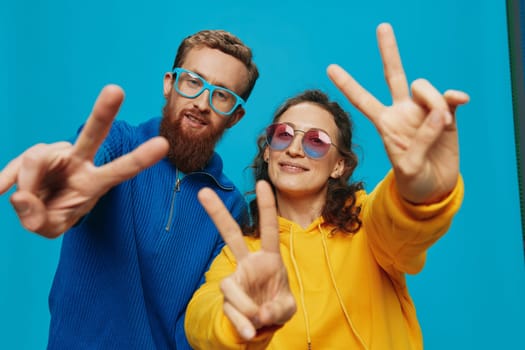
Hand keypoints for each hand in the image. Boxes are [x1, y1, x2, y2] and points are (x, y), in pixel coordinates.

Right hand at [0, 85, 168, 237]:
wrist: (37, 208)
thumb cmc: (54, 216)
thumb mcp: (50, 228)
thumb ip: (38, 219)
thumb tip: (22, 196)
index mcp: (96, 183)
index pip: (120, 170)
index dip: (140, 159)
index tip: (163, 145)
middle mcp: (80, 161)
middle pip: (93, 135)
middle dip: (103, 112)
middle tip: (116, 90)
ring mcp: (56, 155)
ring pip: (38, 158)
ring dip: (26, 184)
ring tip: (26, 202)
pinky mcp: (34, 155)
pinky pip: (16, 165)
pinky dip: (4, 180)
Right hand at [198, 181, 295, 340]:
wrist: (260, 326)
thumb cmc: (276, 307)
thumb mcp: (286, 308)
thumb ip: (278, 309)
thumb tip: (259, 312)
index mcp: (269, 258)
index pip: (268, 228)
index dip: (266, 207)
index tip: (262, 183)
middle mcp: (248, 264)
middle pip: (231, 235)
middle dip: (217, 214)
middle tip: (203, 192)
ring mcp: (235, 279)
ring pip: (230, 286)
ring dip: (245, 307)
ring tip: (258, 321)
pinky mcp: (227, 298)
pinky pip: (231, 309)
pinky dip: (242, 324)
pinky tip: (250, 332)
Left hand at [327, 23, 469, 203]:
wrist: (435, 188)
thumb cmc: (414, 181)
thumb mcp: (409, 168)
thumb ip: (420, 141)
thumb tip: (439, 115)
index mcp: (385, 123)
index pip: (362, 100)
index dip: (348, 84)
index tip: (330, 67)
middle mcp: (402, 111)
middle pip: (394, 74)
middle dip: (388, 51)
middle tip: (382, 27)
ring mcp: (423, 111)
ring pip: (424, 88)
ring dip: (433, 101)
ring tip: (441, 125)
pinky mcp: (445, 114)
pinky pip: (449, 97)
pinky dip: (453, 97)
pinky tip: (460, 101)